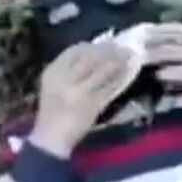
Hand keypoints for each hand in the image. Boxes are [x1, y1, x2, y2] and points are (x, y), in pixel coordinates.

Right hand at [30, 43, 132, 157]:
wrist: (52, 137)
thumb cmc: (54, 109)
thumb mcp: (54, 85)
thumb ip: (69, 70)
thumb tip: (94, 53)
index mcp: (52, 72)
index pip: (74, 51)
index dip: (92, 46)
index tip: (106, 44)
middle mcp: (65, 79)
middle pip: (91, 58)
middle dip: (109, 51)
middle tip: (123, 47)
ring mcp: (80, 92)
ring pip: (103, 71)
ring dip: (118, 62)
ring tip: (129, 57)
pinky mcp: (93, 104)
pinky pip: (110, 87)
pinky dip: (120, 78)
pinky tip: (128, 73)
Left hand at [145, 25, 181, 106]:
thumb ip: (180, 45)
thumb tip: (151, 39)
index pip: (173, 27)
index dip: (155, 30)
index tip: (139, 33)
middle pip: (168, 39)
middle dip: (149, 43)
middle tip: (132, 48)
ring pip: (169, 52)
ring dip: (152, 56)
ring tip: (139, 61)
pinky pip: (174, 71)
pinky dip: (163, 73)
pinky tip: (157, 76)